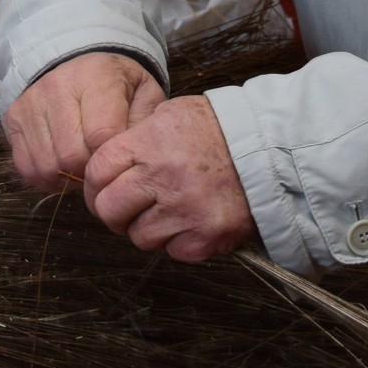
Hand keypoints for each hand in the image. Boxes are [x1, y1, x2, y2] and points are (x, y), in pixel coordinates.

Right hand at [3, 52, 165, 191]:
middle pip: (71, 155)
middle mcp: (57, 86)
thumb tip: (128, 159)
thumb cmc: (118, 86)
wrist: (79, 64)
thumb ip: (142, 126)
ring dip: (67, 177)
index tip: (117, 158)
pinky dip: (45, 177)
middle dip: (89, 170)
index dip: (111, 157)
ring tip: (82, 164)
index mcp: (97, 76)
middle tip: (100, 165)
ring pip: (47, 166)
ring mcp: (30, 103)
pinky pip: (25, 167)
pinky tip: (61, 165)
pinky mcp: (12, 118)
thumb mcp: (144, 95)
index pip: (101, 135)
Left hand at [83, 94, 255, 262]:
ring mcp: (184, 210)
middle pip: (109, 210)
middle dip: (115, 212)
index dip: (95, 185)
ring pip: (139, 236)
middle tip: (130, 208)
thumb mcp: (170, 116)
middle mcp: (162, 177)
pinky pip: (172, 251)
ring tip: (172, 209)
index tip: (104, 189)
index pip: (96, 172)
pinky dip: (179, 241)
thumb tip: (105, 166)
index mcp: (149, 143)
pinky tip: (193, 220)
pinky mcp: (206, 236)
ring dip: (149, 228)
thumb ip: (135, 139)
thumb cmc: (219, 131)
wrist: (271, 151)